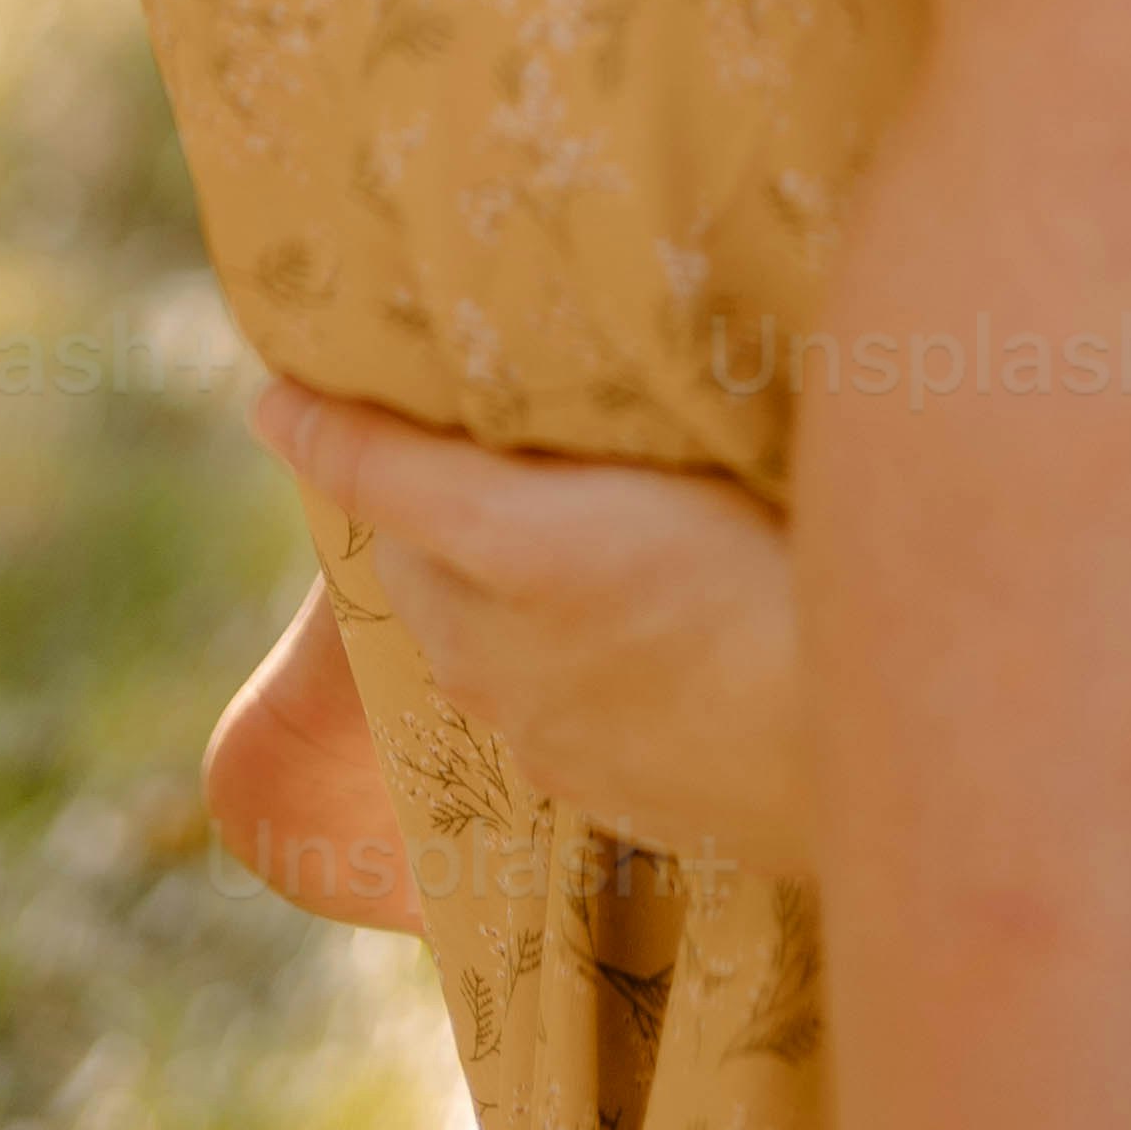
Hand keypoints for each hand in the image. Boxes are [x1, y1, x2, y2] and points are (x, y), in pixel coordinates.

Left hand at [252, 380, 818, 880]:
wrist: (860, 746)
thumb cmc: (803, 557)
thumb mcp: (712, 443)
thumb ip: (622, 402)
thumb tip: (590, 338)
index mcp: (521, 546)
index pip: (384, 475)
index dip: (325, 427)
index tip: (271, 390)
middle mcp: (503, 647)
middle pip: (417, 563)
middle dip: (413, 506)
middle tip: (443, 447)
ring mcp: (543, 732)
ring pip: (468, 646)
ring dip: (476, 589)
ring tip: (530, 541)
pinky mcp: (593, 791)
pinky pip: (530, 712)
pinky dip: (538, 665)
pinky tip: (606, 644)